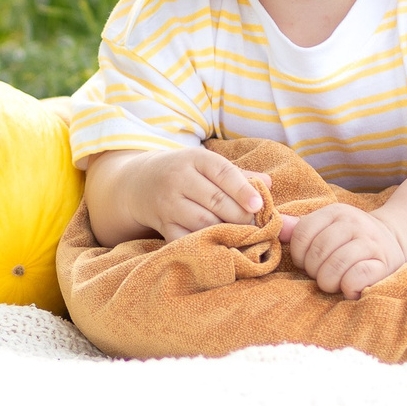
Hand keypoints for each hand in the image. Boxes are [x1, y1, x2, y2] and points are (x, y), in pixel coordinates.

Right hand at [89, 147, 270, 243]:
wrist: (138, 182)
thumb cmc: (183, 172)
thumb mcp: (205, 164)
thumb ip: (237, 174)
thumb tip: (267, 184)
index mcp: (193, 158)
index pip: (222, 172)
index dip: (243, 189)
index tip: (259, 205)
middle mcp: (178, 178)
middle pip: (215, 200)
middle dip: (240, 216)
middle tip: (256, 226)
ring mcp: (167, 203)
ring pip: (202, 222)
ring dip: (226, 231)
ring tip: (243, 236)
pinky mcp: (161, 224)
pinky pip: (185, 239)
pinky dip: (204, 245)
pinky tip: (219, 246)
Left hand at [278, 201, 406, 297]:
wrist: (394, 239)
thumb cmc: (350, 238)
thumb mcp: (327, 227)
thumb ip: (299, 228)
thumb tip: (276, 225)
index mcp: (334, 212)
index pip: (302, 233)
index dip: (298, 255)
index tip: (306, 263)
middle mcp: (353, 222)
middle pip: (317, 252)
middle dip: (314, 271)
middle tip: (322, 275)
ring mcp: (370, 242)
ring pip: (335, 266)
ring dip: (329, 282)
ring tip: (334, 284)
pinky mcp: (383, 262)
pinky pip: (356, 277)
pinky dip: (348, 288)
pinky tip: (350, 288)